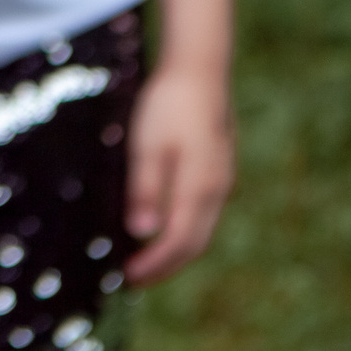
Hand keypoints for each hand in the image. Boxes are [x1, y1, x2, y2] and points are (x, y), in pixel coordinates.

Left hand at [122, 62, 232, 282]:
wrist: (199, 71)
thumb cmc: (168, 106)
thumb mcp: (147, 145)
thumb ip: (146, 189)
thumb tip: (142, 232)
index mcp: (199, 188)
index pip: (179, 241)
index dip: (155, 264)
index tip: (129, 278)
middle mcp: (217, 191)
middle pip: (194, 243)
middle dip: (165, 265)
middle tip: (134, 278)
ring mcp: (221, 181)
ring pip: (200, 229)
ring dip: (174, 249)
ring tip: (144, 258)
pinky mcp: (217, 170)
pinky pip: (202, 212)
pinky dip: (182, 229)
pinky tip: (162, 225)